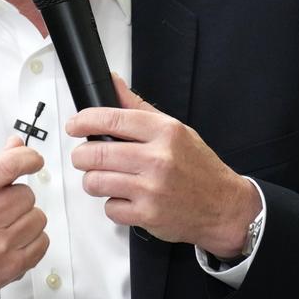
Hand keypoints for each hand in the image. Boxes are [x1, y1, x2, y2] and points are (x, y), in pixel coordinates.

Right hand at [0, 137, 48, 298]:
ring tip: (4, 226)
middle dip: (17, 197)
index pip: (7, 166)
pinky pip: (43, 241)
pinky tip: (12, 241)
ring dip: (26, 218)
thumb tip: (16, 146)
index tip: (33, 159)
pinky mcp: (12, 266)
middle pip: (26, 194)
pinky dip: (32, 239)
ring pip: (38, 217)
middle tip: (0, 207)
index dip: (27, 158)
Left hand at [67, 74, 261, 258]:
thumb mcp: (175, 129)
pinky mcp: (147, 215)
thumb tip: (114, 82)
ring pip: (95, 181)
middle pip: (96, 153)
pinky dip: (112, 204)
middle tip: (84, 157)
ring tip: (104, 178)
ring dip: (93, 180)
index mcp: (165, 132)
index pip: (112, 119)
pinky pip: (109, 207)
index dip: (84, 120)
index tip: (74, 124)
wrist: (224, 206)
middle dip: (81, 155)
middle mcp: (158, 159)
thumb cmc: (199, 167)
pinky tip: (125, 197)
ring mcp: (151, 189)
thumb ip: (139, 107)